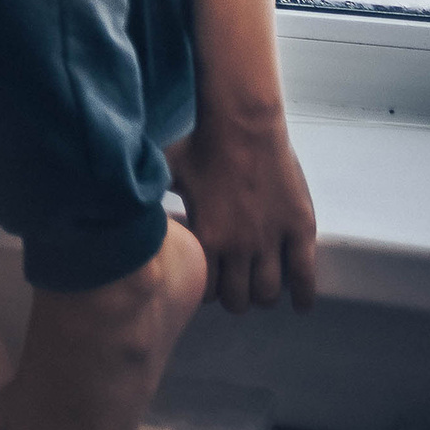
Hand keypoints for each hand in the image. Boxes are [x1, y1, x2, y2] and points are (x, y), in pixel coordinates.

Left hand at [164, 112, 317, 313]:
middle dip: (234, 299)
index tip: (209, 283)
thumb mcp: (165, 173)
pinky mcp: (299, 228)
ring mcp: (271, 239)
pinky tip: (300, 304)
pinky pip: (305, 275)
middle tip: (235, 288)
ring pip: (268, 292)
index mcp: (206, 237)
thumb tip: (125, 204)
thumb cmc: (202, 146)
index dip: (206, 290)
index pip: (206, 290)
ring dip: (262, 296)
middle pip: (239, 300)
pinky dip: (303, 295)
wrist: (244, 124)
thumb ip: (148, 195)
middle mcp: (239, 246)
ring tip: (260, 289)